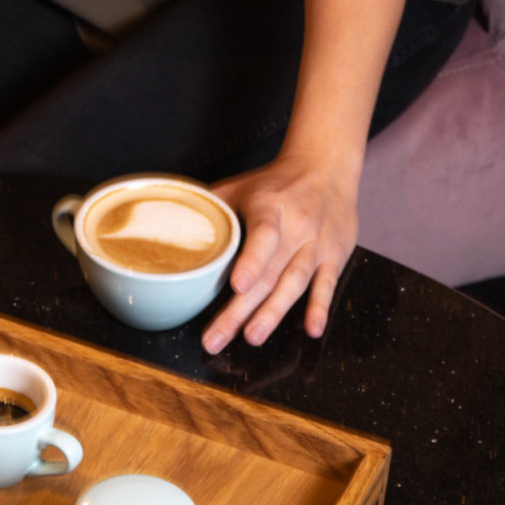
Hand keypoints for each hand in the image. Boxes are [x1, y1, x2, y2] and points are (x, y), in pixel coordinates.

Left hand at [203, 151, 360, 352]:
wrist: (327, 166)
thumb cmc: (274, 182)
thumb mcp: (240, 186)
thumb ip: (211, 209)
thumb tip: (169, 229)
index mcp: (270, 206)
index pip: (264, 235)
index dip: (251, 261)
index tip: (237, 286)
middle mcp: (297, 225)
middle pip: (270, 272)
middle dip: (243, 310)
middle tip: (218, 338)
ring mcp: (317, 243)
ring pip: (295, 283)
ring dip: (274, 313)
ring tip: (253, 337)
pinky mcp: (335, 255)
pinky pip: (327, 285)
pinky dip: (319, 308)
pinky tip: (311, 330)